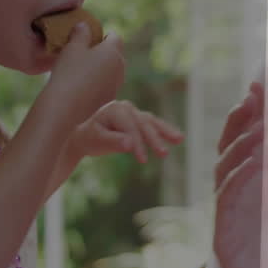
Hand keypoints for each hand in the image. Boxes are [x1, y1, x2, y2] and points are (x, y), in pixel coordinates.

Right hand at [43, 23, 125, 126]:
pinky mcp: (110, 98)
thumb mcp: (72, 48)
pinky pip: (108, 85)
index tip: (90, 39)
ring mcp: (117, 84)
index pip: (115, 37)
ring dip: (102, 68)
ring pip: (113, 70)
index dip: (104, 36)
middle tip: (84, 55)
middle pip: (116, 54)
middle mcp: (120, 67)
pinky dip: (99, 83)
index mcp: (113, 52)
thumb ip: (80, 33)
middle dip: (103, 52)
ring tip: (82, 71)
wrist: (66, 106)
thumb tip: (84, 25)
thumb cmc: (69, 72)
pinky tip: (83, 86)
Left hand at [69, 100, 183, 163]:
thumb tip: (130, 144)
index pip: (131, 128)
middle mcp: (127, 107)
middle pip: (144, 124)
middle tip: (164, 154)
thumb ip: (113, 141)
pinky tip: (177, 138)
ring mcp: (135, 112)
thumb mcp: (97, 141)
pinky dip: (164, 132)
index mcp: (115, 109)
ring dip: (166, 132)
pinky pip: (154, 125)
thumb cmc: (90, 138)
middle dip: (154, 139)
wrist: (87, 135)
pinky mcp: (140, 119)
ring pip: (152, 122)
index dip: (138, 144)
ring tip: (180, 139)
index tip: (143, 160)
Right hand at [213, 81, 267, 267]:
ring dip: (239, 146)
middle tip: (253, 96)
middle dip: (240, 122)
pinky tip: (255, 163)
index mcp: (260, 192)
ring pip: (225, 171)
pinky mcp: (224, 237)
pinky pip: (227, 201)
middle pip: (232, 150)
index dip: (254, 118)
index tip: (263, 89)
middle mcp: (241, 199)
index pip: (252, 146)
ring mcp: (230, 217)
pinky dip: (238, 179)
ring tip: (256, 125)